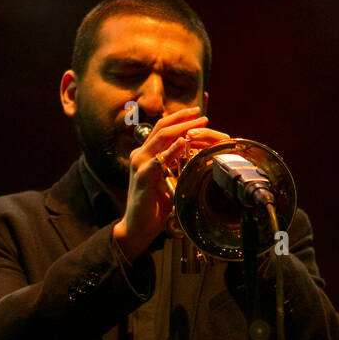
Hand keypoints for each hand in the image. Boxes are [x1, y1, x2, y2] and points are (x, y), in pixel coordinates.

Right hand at [113, 108, 229, 260]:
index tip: (197, 113)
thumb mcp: (167, 179)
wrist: (137, 227)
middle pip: (162, 127)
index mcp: (145, 153)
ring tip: (198, 123)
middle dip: (183, 118)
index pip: (162, 128)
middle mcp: (140, 154)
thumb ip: (175, 164)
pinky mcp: (142, 177)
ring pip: (161, 138)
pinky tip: (183, 142)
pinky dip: (172, 149)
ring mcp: (139, 164)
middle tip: (201, 114)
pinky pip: (158, 160)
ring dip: (182, 128)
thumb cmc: (154, 204)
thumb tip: (195, 152)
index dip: (179, 118)